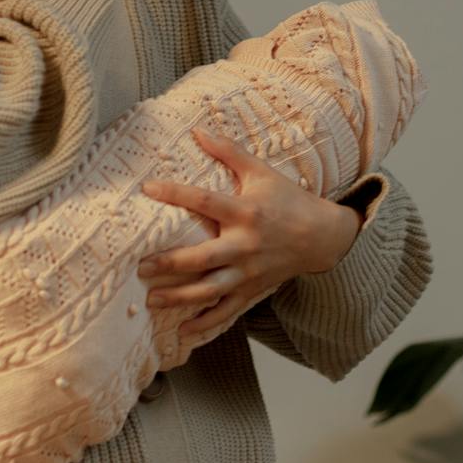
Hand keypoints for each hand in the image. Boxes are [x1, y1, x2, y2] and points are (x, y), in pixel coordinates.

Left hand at [138, 127, 361, 338]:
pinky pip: (226, 311)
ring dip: (178, 297)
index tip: (148, 188)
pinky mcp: (252, 291)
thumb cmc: (287, 200)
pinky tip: (181, 332)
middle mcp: (245, 245)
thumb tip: (198, 129)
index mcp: (245, 212)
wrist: (322, 236)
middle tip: (140, 266)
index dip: (175, 193)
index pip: (204, 201)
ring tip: (150, 299)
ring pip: (209, 290)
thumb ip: (229, 152)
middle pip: (202, 258)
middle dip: (169, 264)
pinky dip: (204, 324)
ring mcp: (248, 272)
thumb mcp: (261, 172)